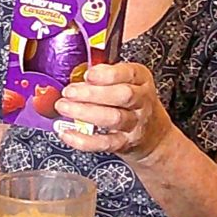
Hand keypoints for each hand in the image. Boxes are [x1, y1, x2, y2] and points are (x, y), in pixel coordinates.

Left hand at [54, 61, 171, 159]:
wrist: (152, 134)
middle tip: (69, 92)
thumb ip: (104, 75)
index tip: (88, 75)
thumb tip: (76, 74)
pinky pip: (104, 143)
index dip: (108, 74)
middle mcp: (141, 101)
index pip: (129, 74)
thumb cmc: (132, 102)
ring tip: (64, 107)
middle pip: (123, 96)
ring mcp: (134, 123)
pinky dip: (83, 140)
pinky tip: (67, 132)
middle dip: (93, 93)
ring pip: (113, 118)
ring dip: (85, 112)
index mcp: (140, 80)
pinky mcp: (123, 143)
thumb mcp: (125, 81)